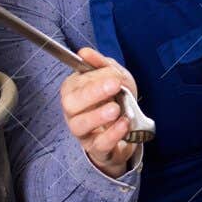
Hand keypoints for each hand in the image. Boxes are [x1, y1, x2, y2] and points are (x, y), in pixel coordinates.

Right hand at [61, 47, 140, 176]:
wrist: (130, 125)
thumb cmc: (116, 97)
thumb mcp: (113, 75)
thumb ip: (100, 64)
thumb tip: (84, 52)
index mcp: (74, 91)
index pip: (73, 85)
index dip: (91, 80)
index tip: (113, 75)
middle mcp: (74, 112)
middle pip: (70, 104)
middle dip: (92, 93)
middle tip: (115, 85)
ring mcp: (83, 132)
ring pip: (79, 126)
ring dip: (98, 116)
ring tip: (116, 109)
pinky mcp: (97, 149)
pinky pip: (99, 145)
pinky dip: (112, 134)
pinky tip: (124, 124)